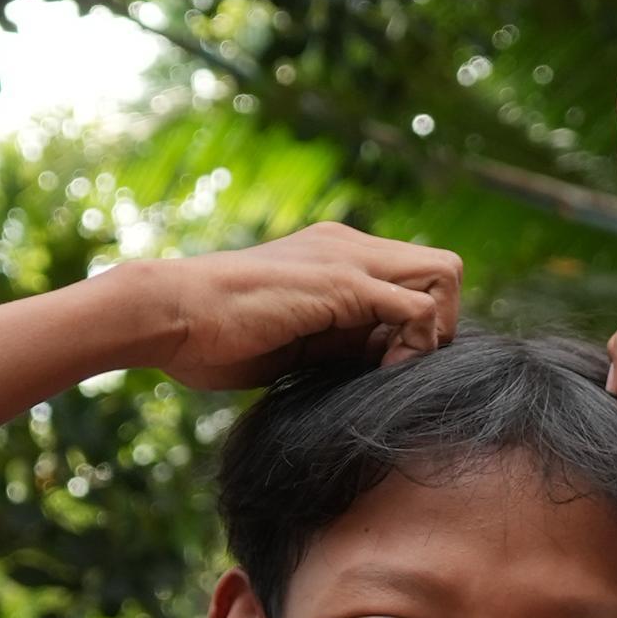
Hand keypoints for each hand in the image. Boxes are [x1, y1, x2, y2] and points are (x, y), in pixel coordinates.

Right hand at [121, 223, 464, 392]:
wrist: (169, 314)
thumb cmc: (215, 337)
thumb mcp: (297, 340)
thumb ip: (340, 341)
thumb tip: (381, 362)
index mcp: (337, 255)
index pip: (416, 277)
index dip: (418, 326)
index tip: (386, 365)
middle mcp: (350, 246)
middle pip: (445, 267)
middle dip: (442, 324)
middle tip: (399, 365)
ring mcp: (348, 259)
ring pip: (446, 274)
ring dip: (435, 331)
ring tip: (390, 368)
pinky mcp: (343, 285)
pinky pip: (419, 307)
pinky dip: (417, 345)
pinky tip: (380, 372)